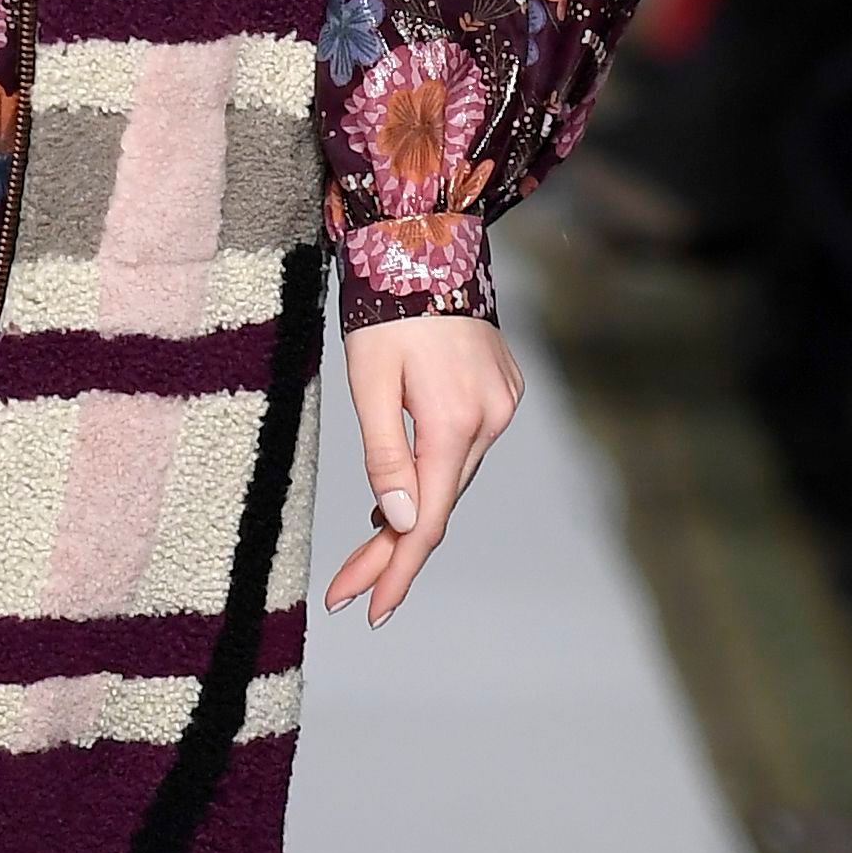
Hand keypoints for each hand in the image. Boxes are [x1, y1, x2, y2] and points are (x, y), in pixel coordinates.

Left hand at [325, 313, 522, 626]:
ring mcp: (502, 406)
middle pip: (438, 506)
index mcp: (455, 422)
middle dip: (392, 551)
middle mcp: (490, 420)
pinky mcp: (502, 393)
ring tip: (370, 541)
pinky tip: (402, 494)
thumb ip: (385, 456)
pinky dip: (432, 476)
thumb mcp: (369, 383)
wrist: (429, 243)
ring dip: (411, 513)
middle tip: (349, 588)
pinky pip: (463, 451)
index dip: (395, 570)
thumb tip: (401, 523)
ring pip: (451, 479)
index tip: (367, 609)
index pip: (427, 522)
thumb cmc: (387, 309)